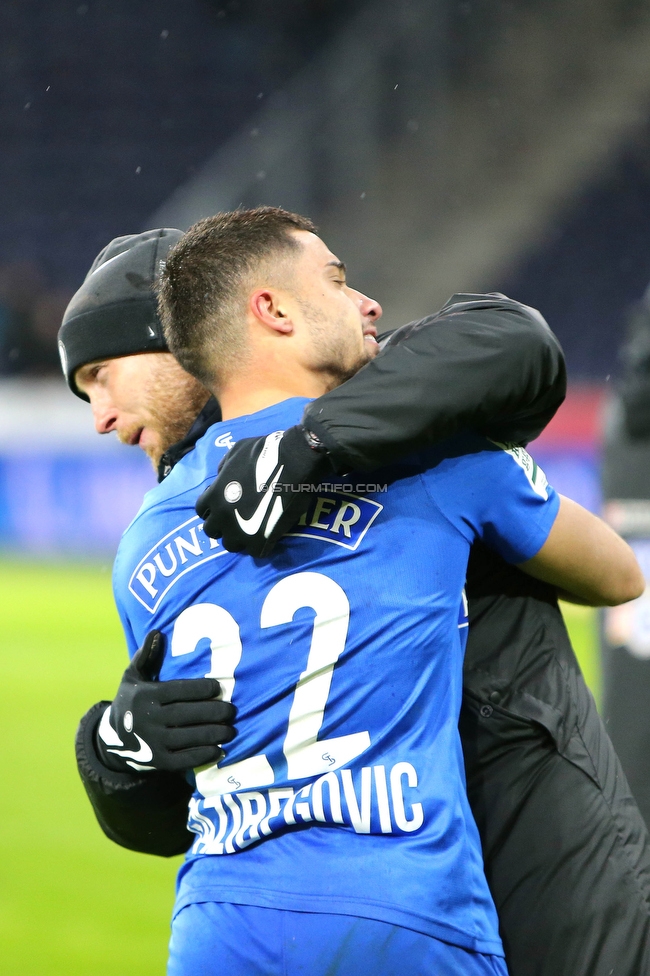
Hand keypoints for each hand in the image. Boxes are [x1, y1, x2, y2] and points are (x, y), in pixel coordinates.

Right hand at [95, 631, 235, 772]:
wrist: (112, 740)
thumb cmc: (131, 701)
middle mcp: (149, 719)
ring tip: (231, 730)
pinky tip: (219, 750)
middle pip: (187, 715)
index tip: (218, 688)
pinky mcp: (159, 762)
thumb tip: (156, 632)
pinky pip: (184, 759)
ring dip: (213, 734)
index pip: (178, 690)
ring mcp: (153, 742)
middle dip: (213, 712)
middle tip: (232, 711)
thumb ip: (145, 655)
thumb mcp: (132, 677)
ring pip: (189, 737)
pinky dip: (203, 756)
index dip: (200, 690)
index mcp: (146, 696)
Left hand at [196, 426, 334, 556]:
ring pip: (231, 545)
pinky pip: (255, 552)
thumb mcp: (236, 451)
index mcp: (215, 494)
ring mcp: (241, 530)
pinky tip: (268, 536)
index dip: (213, 509)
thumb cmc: (266, 452)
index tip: (224, 506)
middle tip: (237, 520)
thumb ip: (224, 466)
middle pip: (212, 531)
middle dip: (223, 526)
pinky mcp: (262, 540)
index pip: (202, 510)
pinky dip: (261, 546)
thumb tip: (220, 476)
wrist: (295, 462)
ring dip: (239, 539)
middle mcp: (223, 515)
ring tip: (252, 531)